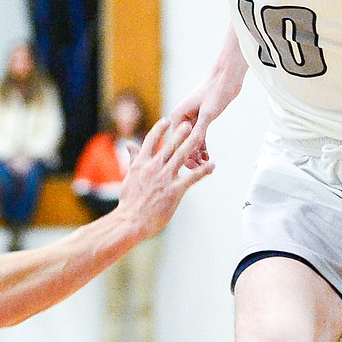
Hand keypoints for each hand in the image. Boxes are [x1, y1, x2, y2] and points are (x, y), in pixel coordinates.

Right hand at [116, 118, 214, 236]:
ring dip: (192, 144)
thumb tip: (129, 144)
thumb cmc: (129, 201)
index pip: (150, 140)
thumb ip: (133, 159)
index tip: (166, 121)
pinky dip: (203, 170)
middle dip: (180, 132)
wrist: (131, 220)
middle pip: (169, 145)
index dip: (159, 129)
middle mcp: (154, 167)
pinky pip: (192, 177)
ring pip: (182, 156)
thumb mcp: (129, 176)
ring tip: (200, 135)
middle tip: (189, 122)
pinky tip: (211, 165)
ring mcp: (165, 178)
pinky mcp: (175, 190)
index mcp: (141, 163)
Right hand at [169, 81, 231, 168]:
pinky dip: (202, 147)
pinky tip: (207, 157)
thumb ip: (200, 130)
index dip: (183, 156)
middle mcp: (181, 118)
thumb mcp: (208, 113)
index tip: (191, 168)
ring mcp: (190, 119)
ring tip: (206, 166)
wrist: (226, 78)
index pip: (175, 141)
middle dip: (190, 157)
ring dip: (197, 154)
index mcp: (177, 115)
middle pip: (182, 143)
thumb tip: (194, 147)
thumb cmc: (216, 91)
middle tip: (199, 171)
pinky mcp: (200, 120)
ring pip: (191, 142)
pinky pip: (198, 137)